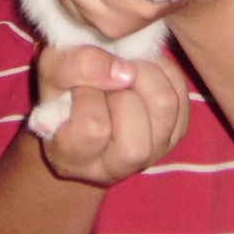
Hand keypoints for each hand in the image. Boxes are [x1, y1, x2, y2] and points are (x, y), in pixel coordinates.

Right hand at [36, 44, 189, 185]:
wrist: (85, 102)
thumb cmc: (62, 89)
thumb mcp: (52, 70)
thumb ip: (75, 66)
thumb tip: (124, 71)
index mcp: (73, 159)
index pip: (93, 128)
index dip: (88, 93)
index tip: (79, 86)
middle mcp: (115, 167)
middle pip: (135, 138)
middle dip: (119, 89)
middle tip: (105, 78)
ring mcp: (152, 153)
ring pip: (164, 107)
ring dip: (144, 75)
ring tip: (126, 69)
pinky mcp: (176, 131)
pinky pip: (181, 93)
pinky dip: (163, 70)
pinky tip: (142, 70)